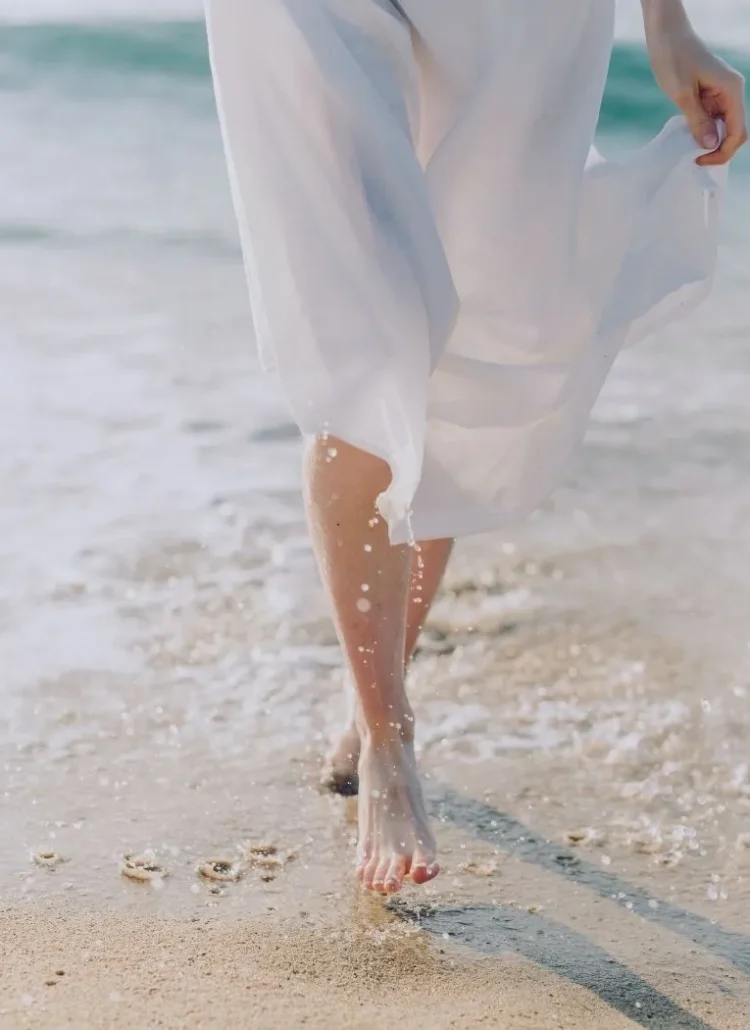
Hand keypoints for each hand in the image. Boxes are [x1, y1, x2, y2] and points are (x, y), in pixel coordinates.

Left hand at [646, 22, 747, 165]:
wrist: (666, 34)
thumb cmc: (673, 58)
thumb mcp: (682, 94)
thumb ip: (698, 121)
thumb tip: (712, 144)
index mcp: (731, 90)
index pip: (738, 131)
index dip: (722, 151)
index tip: (699, 160)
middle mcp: (732, 91)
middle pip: (734, 131)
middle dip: (718, 148)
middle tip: (694, 158)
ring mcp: (723, 92)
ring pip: (724, 126)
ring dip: (709, 139)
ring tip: (688, 147)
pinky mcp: (711, 93)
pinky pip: (713, 117)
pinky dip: (703, 129)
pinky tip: (688, 134)